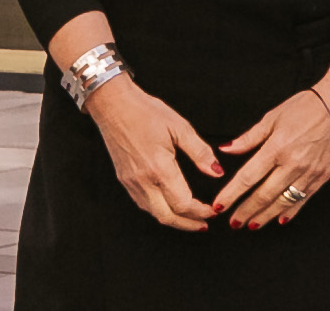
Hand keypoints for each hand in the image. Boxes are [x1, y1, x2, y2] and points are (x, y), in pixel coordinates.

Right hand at [82, 75, 222, 230]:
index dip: (200, 211)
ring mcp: (130, 182)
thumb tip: (216, 171)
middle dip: (188, 224)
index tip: (212, 210)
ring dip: (173, 219)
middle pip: (167, 217)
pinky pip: (142, 203)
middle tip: (204, 224)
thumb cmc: (145, 111)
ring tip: (189, 218)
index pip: (183, 203)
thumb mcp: (179, 127)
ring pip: (153, 213)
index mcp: (159, 168)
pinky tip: (167, 205)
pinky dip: (158, 210)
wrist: (113, 104)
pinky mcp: (123, 179)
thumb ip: (200, 152)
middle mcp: (143, 180)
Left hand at [213, 89, 329, 229]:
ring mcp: (309, 173)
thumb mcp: (272, 117)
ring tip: (252, 225)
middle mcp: (292, 164)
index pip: (247, 177)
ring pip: (282, 202)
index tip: (219, 206)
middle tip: (233, 223)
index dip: (231, 195)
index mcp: (277, 147)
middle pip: (263, 195)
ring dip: (265, 216)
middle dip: (246, 212)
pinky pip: (303, 200)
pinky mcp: (322, 178)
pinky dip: (290, 212)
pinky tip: (280, 219)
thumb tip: (226, 150)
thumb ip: (249, 138)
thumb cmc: (306, 107)